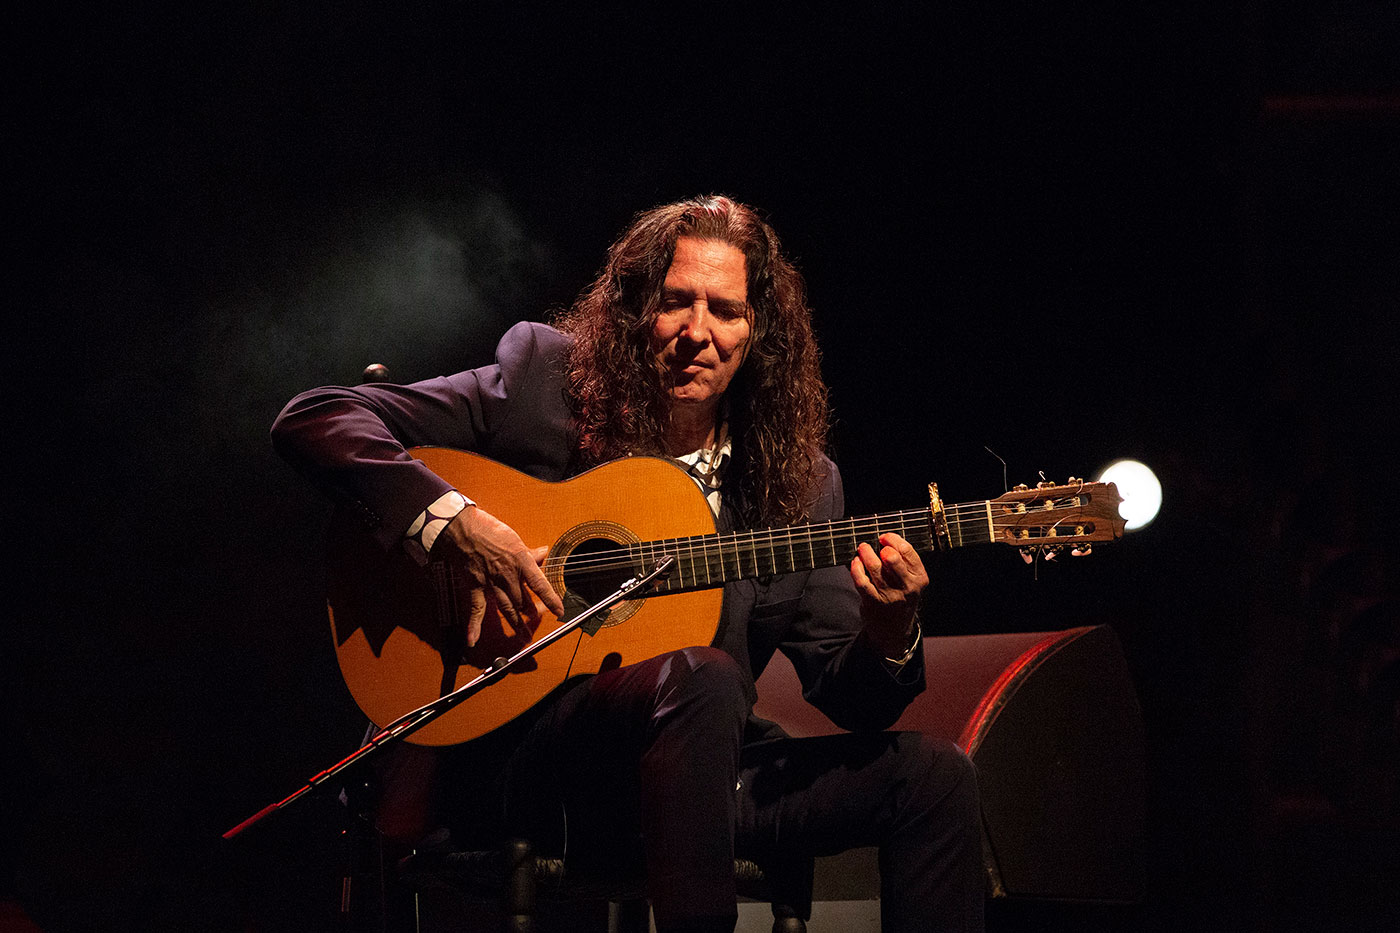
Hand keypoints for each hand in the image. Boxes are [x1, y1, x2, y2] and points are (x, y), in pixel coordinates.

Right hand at [434, 506, 565, 646]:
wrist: (462, 528)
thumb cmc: (488, 529)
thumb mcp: (514, 538)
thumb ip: (529, 552)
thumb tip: (544, 552)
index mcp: (520, 561)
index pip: (540, 584)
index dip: (551, 599)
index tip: (560, 610)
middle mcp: (508, 575)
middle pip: (523, 600)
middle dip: (531, 613)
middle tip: (537, 622)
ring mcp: (491, 583)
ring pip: (507, 608)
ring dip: (516, 624)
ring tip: (524, 637)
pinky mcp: (475, 586)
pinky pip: (476, 609)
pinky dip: (474, 625)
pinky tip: (473, 639)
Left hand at [849, 532, 928, 657]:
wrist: (894, 629)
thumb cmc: (901, 598)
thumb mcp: (912, 582)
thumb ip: (904, 563)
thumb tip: (886, 540)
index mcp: (919, 578)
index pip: (907, 552)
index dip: (893, 539)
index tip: (885, 537)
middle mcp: (907, 587)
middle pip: (892, 559)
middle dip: (881, 547)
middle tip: (874, 545)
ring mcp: (890, 595)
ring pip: (874, 568)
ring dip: (865, 554)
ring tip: (862, 549)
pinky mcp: (874, 602)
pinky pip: (862, 581)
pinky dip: (856, 569)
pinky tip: (855, 562)